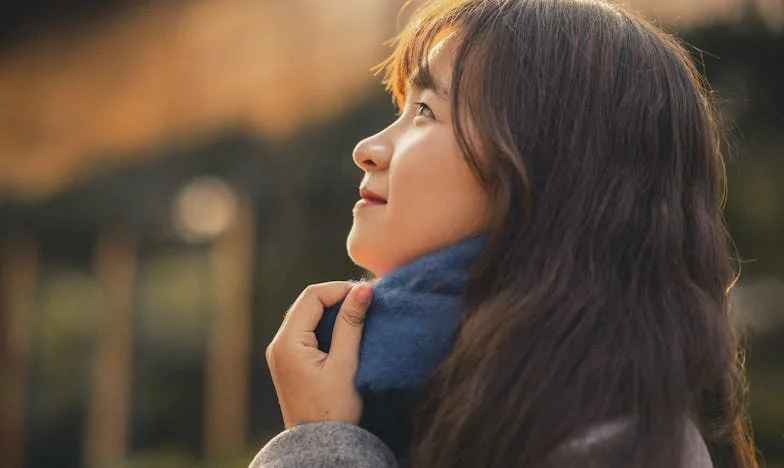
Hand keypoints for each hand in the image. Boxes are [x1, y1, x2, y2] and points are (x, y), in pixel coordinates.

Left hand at [266, 281, 372, 428]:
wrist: (320, 445)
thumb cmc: (334, 410)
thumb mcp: (345, 364)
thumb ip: (351, 323)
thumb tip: (363, 288)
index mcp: (287, 343)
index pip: (312, 297)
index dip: (339, 289)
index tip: (367, 294)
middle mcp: (279, 344)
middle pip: (307, 303)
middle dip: (336, 297)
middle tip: (366, 301)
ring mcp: (282, 353)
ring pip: (308, 315)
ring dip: (333, 310)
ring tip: (360, 313)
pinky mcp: (290, 361)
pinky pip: (307, 330)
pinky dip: (327, 325)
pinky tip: (347, 330)